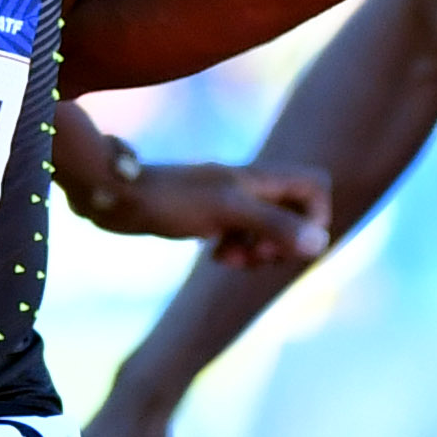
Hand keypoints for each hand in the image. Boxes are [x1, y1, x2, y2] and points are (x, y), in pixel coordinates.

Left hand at [111, 156, 330, 267]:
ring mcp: (229, 200)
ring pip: (267, 229)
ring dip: (258, 251)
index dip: (315, 218)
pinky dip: (236, 250)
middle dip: (283, 242)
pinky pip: (240, 236)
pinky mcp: (209, 216)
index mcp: (260, 178)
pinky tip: (214, 256)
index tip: (289, 241)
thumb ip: (274, 225)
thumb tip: (319, 245)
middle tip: (255, 255)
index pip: (315, 187)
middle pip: (294, 213)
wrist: (117, 195)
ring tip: (230, 258)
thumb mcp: (228, 213)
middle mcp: (249, 186)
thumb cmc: (171, 199)